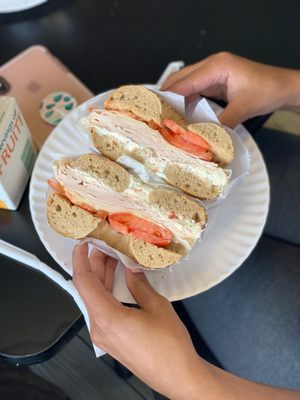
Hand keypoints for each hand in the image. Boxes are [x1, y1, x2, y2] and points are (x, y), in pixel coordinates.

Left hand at [72, 244, 299, 399]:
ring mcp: (103, 335)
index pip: (84, 282)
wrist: (178, 376)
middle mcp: (99, 327)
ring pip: (96, 299)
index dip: (81, 259)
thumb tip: (130, 268)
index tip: (82, 243)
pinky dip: (108, 291)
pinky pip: (103, 309)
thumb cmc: (169, 346)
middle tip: (104, 244)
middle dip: (95, 264)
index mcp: (106, 317)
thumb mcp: (156, 306)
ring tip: (112, 257)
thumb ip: (138, 283)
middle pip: (89, 289)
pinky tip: (118, 279)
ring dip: (102, 277)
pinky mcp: (111, 339)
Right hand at [161, 52, 299, 126]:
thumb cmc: (267, 90)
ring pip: (186, 84)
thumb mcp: (242, 109)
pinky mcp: (216, 80)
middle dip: (167, 95)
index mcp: (217, 66)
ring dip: (176, 99)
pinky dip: (187, 101)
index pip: (186, 81)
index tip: (156, 110)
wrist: (282, 87)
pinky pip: (196, 89)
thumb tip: (200, 136)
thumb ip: (219, 123)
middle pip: (181, 78)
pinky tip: (182, 113)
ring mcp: (213, 72)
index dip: (169, 96)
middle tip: (156, 113)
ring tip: (165, 115)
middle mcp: (212, 65)